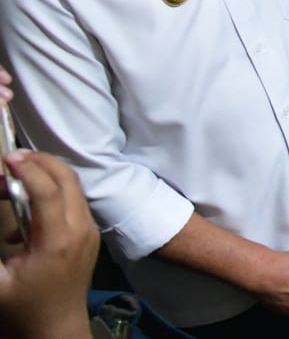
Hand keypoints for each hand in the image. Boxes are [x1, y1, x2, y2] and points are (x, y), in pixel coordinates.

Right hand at [0, 151, 97, 338]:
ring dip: (48, 174)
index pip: (48, 191)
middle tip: (14, 157)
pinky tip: (26, 213)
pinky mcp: (89, 235)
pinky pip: (73, 202)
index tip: (8, 158)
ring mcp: (88, 231)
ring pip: (74, 188)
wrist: (56, 328)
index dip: (28, 169)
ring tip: (17, 175)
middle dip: (42, 161)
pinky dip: (53, 193)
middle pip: (68, 180)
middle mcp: (79, 231)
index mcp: (57, 241)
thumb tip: (1, 230)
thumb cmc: (24, 307)